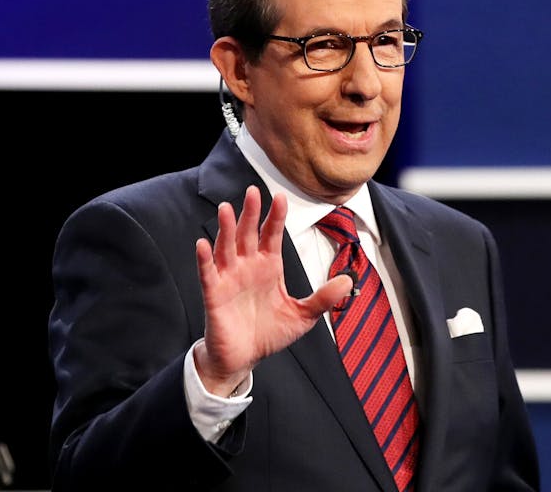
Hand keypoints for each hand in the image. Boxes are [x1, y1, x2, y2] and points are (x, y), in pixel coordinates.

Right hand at [193, 185, 352, 395]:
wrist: (244, 359)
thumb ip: (323, 298)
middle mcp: (247, 267)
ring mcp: (229, 279)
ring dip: (225, 229)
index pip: (272, 235)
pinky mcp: (214, 295)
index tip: (281, 196)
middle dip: (250, 213)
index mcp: (269, 267)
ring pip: (226, 247)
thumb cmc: (270, 334)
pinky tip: (203, 244)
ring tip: (226, 208)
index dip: (275, 216)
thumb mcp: (302, 315)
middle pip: (248, 234)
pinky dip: (204, 259)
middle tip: (253, 191)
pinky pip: (207, 273)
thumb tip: (347, 280)